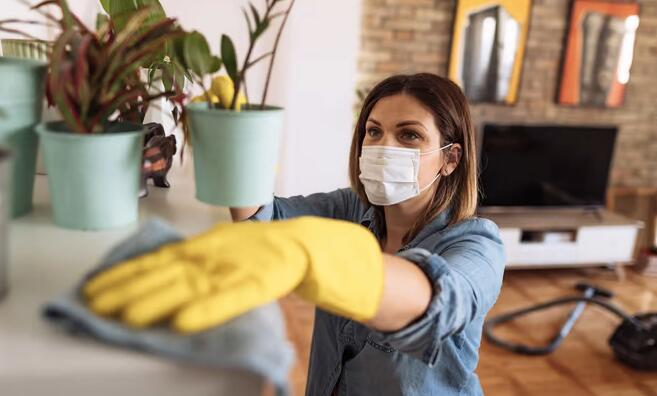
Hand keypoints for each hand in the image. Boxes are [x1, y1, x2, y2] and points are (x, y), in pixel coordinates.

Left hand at [84, 217, 383, 332]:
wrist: (302, 244)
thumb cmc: (254, 251)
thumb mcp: (218, 248)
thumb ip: (189, 259)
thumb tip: (147, 271)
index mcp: (202, 246)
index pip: (156, 259)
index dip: (125, 273)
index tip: (93, 287)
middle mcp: (212, 255)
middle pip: (165, 272)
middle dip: (129, 288)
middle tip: (95, 305)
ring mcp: (234, 268)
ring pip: (190, 285)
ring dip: (157, 300)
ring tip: (126, 317)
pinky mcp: (257, 283)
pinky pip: (229, 299)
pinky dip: (206, 310)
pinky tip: (183, 323)